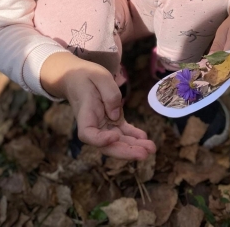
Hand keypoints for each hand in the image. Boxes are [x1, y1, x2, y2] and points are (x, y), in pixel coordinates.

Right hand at [41, 53, 155, 160]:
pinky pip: (123, 132)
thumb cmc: (86, 76)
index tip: (114, 136)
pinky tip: (145, 138)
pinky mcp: (112, 120)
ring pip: (118, 142)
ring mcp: (103, 124)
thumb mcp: (99, 76)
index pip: (88, 135)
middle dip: (125, 151)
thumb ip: (110, 93)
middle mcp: (94, 124)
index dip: (100, 140)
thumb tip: (116, 115)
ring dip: (134, 147)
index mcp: (85, 114)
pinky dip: (134, 136)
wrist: (78, 77)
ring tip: (151, 149)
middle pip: (107, 145)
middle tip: (144, 154)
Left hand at [209, 1, 229, 76]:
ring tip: (214, 80)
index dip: (216, 73)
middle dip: (221, 80)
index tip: (206, 77)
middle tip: (209, 82)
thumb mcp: (221, 33)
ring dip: (226, 80)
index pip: (225, 65)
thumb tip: (208, 62)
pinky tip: (223, 75)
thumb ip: (216, 48)